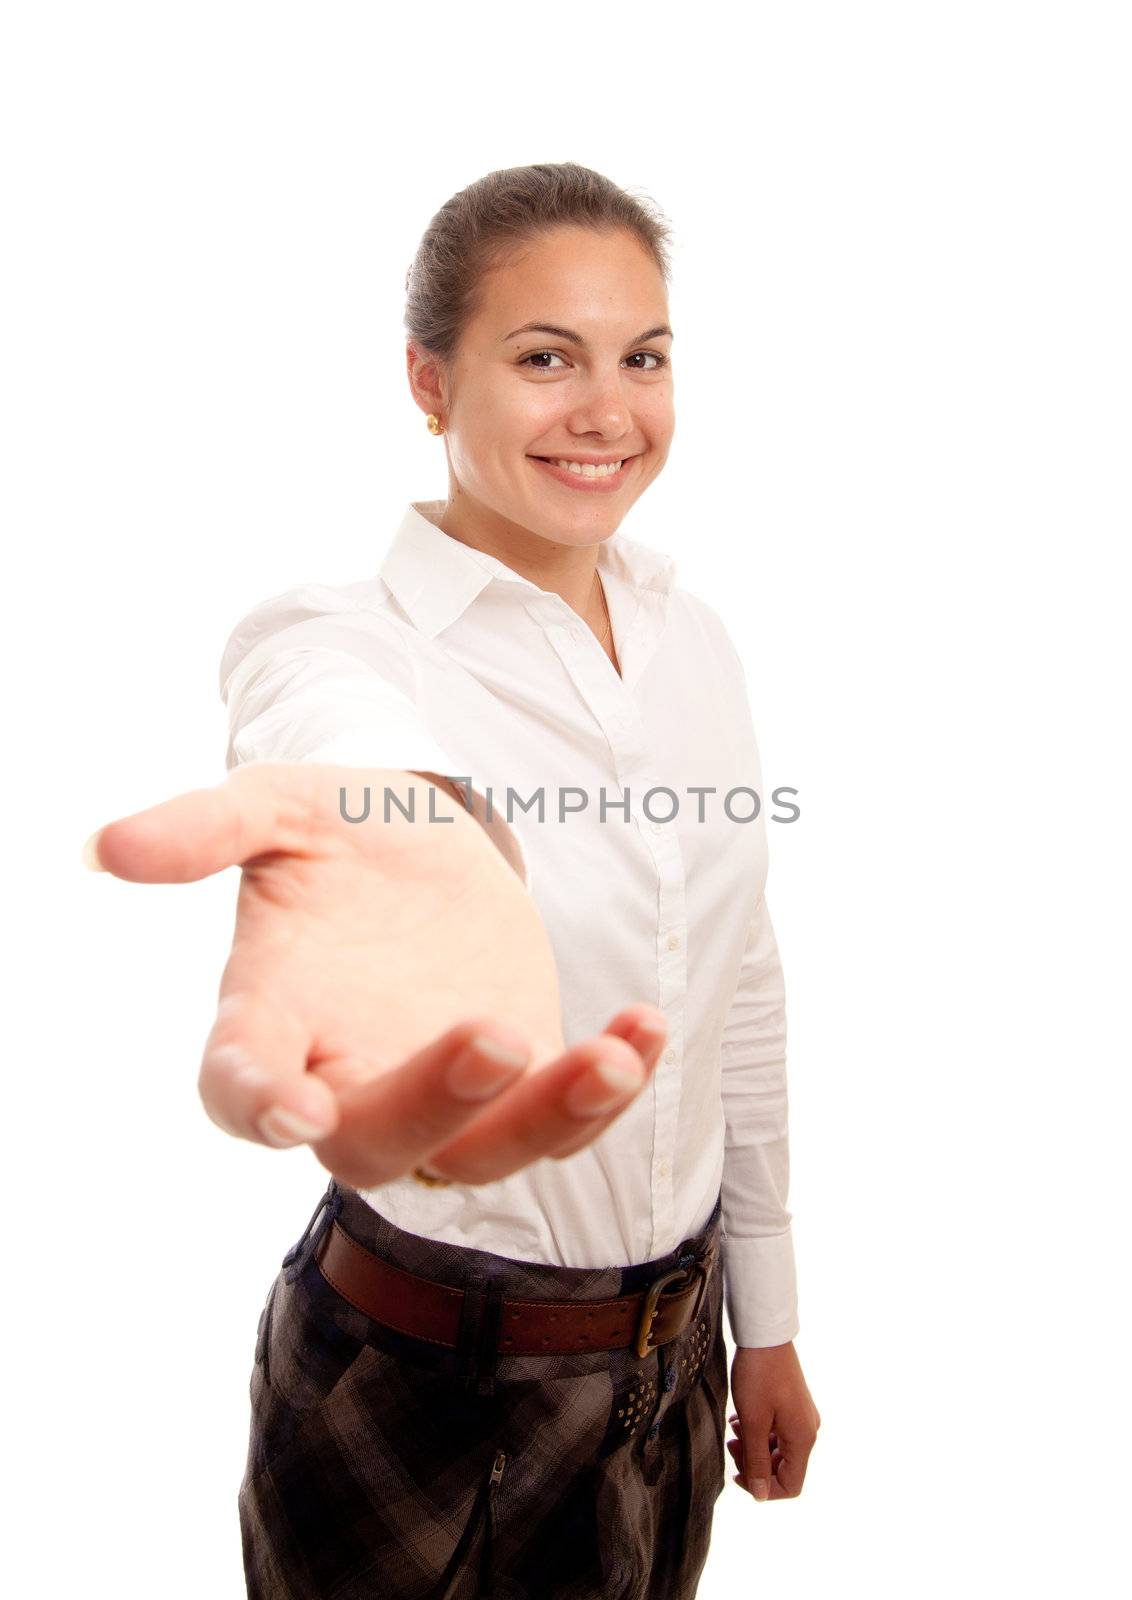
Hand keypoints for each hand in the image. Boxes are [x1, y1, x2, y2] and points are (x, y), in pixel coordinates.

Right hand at [84, 762, 667, 1185]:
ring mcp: (438, 1090)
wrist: (428, 839)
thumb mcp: (281, 805)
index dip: (258, 1103)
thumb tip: (105, 846)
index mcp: (272, 1017)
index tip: (293, 1105)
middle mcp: (348, 1076)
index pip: (240, 1086)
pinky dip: (609, 1087)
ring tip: (611, 1055)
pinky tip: (643, 1029)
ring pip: (481, 1153)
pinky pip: (562, 1114)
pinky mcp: (518, 1079)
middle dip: (433, 1103)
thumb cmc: (340, 831)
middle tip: (492, 1032)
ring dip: (548, 1117)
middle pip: (372, 1142)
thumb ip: (208, 825)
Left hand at [727, 1342, 820, 1500]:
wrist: (765, 1336)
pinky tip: (740, 1420)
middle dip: (755, 1465)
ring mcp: (802, 1417)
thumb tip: (760, 1495)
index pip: (790, 1485)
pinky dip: (759, 1433)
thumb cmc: (758, 1376)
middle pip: (783, 1468)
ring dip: (754, 1448)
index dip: (763, 1488)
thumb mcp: (753, 1422)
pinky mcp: (793, 1406)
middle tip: (731, 1446)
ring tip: (733, 1430)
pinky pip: (777, 1432)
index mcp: (803, 1439)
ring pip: (778, 1450)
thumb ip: (757, 1461)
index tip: (738, 1474)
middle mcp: (808, 1431)